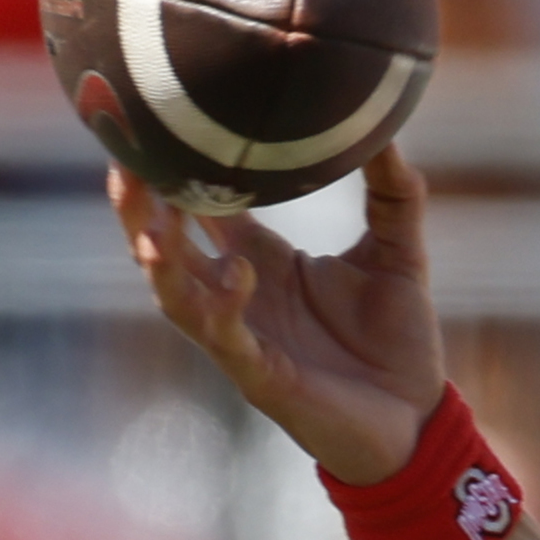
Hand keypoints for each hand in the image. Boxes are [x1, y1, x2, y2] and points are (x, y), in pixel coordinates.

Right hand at [112, 147, 446, 484]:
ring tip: (147, 219)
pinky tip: (234, 272)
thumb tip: (388, 127)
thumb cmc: (398, 341)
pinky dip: (222, 306)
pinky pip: (226, 339)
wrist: (417, 419)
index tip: (153, 119)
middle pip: (166, 245)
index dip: (175, 171)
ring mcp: (243, 337)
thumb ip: (395, 194)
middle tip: (122, 159)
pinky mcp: (260, 376)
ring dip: (156, 257)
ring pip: (176, 294)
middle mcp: (239, 294)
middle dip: (138, 208)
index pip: (202, 207)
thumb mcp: (399, 253)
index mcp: (262, 259)